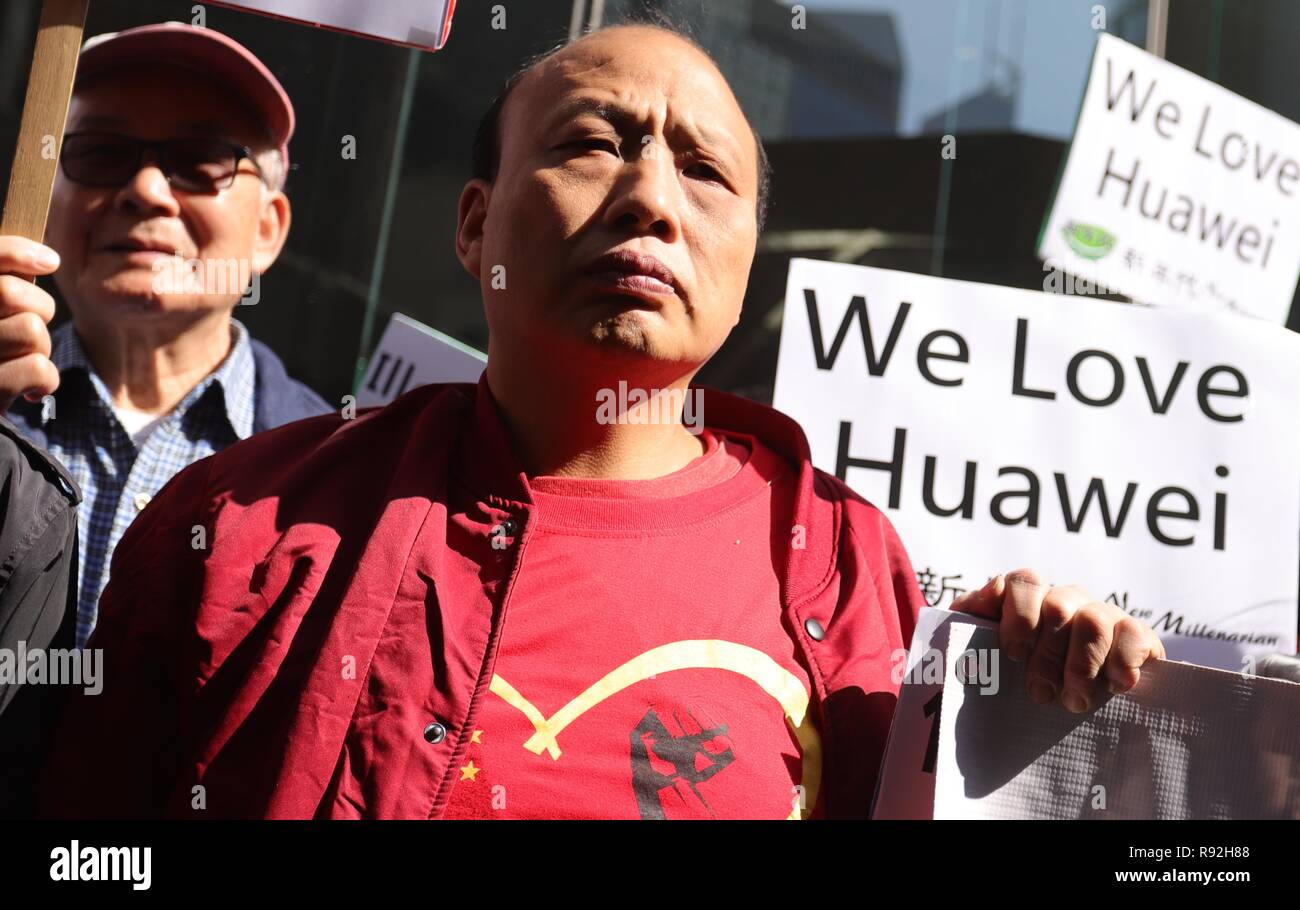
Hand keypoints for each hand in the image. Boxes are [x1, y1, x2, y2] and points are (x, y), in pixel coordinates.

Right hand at [0, 235, 60, 411]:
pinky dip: (45, 381)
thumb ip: (5, 284)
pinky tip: (28, 390)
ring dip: (41, 348)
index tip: (51, 261)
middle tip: (28, 331)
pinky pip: (38, 368)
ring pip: (31, 330)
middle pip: (11, 293)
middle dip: (38, 309)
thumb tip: (49, 259)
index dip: (20, 253)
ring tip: (21, 362)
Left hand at [950, 567, 1165, 712]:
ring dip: (1081, 666)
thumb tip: (979, 602)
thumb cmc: (1013, 672)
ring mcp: (1103, 614)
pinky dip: (1123, 661)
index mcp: (1029, 596)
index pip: (1026, 581)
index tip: (1012, 653)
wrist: (1061, 702)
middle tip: (1039, 693)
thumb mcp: (982, 647)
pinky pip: (1135, 634)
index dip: (1019, 615)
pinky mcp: (1136, 637)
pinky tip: (1116, 686)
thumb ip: (971, 619)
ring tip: (1074, 700)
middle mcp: (1067, 599)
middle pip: (1058, 606)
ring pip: (1094, 621)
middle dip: (1046, 656)